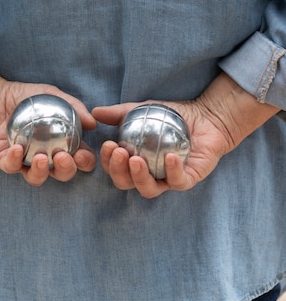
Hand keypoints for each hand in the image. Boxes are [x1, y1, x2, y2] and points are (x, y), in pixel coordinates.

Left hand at [0, 68, 96, 185]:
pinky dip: (15, 160)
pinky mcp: (4, 160)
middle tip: (63, 157)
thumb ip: (74, 106)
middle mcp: (45, 157)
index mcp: (61, 145)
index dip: (85, 162)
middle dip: (67, 170)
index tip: (83, 154)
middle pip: (62, 174)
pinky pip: (11, 166)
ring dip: (42, 172)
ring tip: (41, 158)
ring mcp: (24, 161)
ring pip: (36, 178)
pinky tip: (18, 148)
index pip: (80, 160)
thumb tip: (92, 123)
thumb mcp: (54, 96)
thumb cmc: (26, 96)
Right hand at [92, 73, 278, 198]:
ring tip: (136, 160)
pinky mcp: (189, 179)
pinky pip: (178, 182)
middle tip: (120, 152)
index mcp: (133, 164)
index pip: (114, 168)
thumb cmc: (171, 116)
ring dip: (138, 177)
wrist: (207, 116)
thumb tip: (94, 113)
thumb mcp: (140, 110)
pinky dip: (172, 171)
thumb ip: (118, 113)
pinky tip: (170, 157)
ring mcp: (167, 180)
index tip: (108, 144)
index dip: (107, 161)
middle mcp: (147, 176)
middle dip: (118, 171)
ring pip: (148, 189)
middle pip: (126, 183)